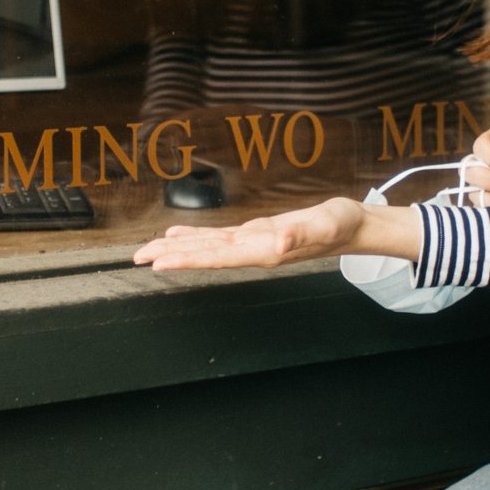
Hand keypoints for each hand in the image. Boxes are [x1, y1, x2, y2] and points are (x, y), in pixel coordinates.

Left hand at [134, 197, 411, 271]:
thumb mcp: (325, 224)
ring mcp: (252, 243)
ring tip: (148, 250)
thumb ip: (302, 233)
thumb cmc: (340, 225)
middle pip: (205, 255)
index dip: (187, 260)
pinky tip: (177, 235)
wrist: (352, 227)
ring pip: (207, 247)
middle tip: (137, 259)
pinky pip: (218, 237)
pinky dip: (196, 236)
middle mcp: (253, 251)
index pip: (218, 257)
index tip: (159, 264)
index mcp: (264, 251)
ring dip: (177, 248)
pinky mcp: (254, 234)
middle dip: (171, 256)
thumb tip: (279, 242)